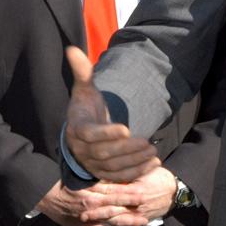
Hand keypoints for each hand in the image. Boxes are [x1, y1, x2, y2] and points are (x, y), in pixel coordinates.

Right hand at [36, 180, 148, 225]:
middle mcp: (91, 207)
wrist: (47, 197)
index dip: (129, 195)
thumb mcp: (84, 180)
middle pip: (114, 212)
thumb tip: (119, 178)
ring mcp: (87, 219)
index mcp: (92, 193)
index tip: (143, 195)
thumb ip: (100, 181)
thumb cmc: (66, 185)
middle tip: (146, 217)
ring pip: (109, 224)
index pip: (114, 194)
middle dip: (131, 215)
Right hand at [64, 45, 158, 181]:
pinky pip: (119, 176)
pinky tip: (153, 163)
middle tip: (147, 141)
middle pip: (104, 153)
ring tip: (153, 150)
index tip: (126, 128)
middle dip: (127, 148)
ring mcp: (92, 164)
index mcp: (77, 129)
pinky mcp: (102, 173)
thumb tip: (72, 49)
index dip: (107, 133)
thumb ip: (82, 72)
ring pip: (113, 167)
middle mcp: (82, 150)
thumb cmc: (86, 107)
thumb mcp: (84, 89)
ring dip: (135, 160)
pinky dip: (137, 172)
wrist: (82, 131)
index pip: (90, 134)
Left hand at [79, 167, 177, 225]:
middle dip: (97, 215)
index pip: (115, 194)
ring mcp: (140, 214)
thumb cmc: (159, 177)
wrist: (176, 191)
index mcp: (136, 190)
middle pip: (114, 211)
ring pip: (118, 223)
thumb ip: (128, 173)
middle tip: (82, 216)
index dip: (101, 197)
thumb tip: (109, 173)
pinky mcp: (142, 220)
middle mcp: (137, 204)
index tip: (87, 198)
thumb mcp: (145, 171)